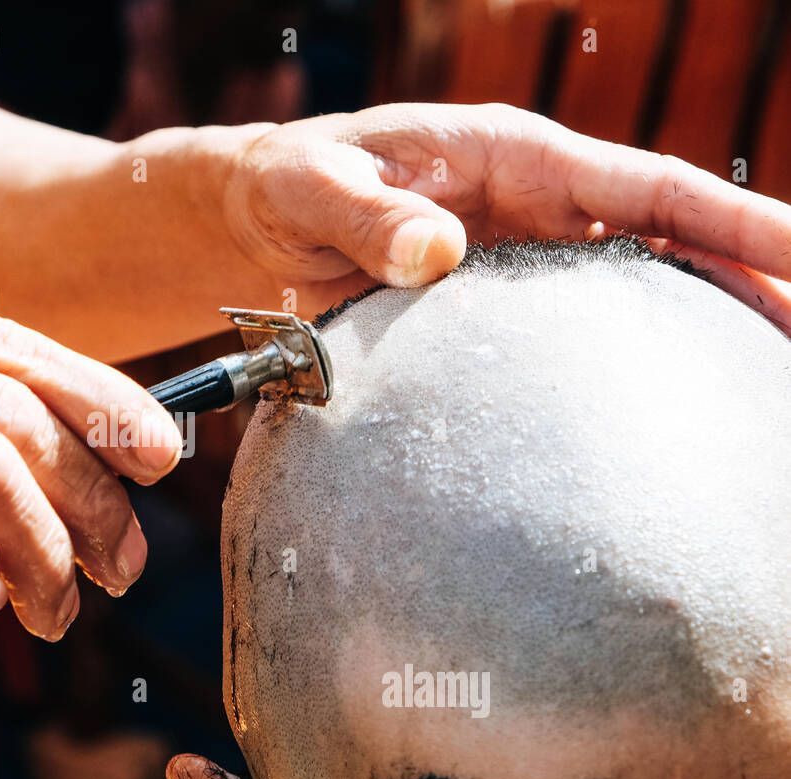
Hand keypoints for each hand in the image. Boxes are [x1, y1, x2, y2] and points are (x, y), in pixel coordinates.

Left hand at [223, 102, 790, 332]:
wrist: (260, 215)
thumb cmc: (291, 183)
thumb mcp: (315, 188)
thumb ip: (369, 216)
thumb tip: (438, 254)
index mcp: (513, 157)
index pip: (644, 185)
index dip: (730, 216)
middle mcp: (536, 202)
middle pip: (668, 238)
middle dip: (747, 275)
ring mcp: (522, 252)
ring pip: (637, 283)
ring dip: (703, 320)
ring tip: (762, 378)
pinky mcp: (496, 300)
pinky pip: (577, 326)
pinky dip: (627, 353)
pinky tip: (655, 400)